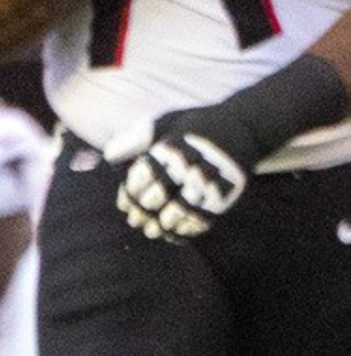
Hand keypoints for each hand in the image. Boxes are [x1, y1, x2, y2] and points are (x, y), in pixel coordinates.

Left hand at [120, 121, 248, 241]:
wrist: (246, 127)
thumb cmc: (198, 126)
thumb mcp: (168, 122)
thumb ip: (139, 138)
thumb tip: (109, 155)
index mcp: (173, 146)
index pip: (143, 177)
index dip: (131, 194)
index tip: (125, 204)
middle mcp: (191, 165)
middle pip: (159, 196)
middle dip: (143, 212)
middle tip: (135, 221)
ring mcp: (211, 181)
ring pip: (180, 212)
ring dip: (163, 226)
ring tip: (153, 231)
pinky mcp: (227, 194)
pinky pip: (204, 219)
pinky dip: (188, 230)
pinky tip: (176, 234)